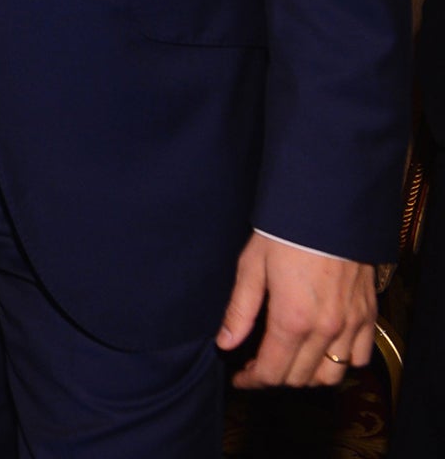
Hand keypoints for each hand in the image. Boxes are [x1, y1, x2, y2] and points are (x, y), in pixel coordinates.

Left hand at [215, 233, 374, 385]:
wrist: (326, 211)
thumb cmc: (283, 235)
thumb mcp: (251, 268)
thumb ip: (239, 311)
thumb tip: (224, 343)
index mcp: (292, 320)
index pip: (272, 372)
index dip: (253, 381)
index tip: (240, 378)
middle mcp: (325, 330)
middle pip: (300, 378)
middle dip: (275, 378)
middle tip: (257, 367)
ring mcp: (351, 325)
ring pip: (331, 376)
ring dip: (308, 377)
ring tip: (288, 362)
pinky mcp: (367, 316)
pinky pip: (359, 357)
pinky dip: (342, 363)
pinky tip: (322, 351)